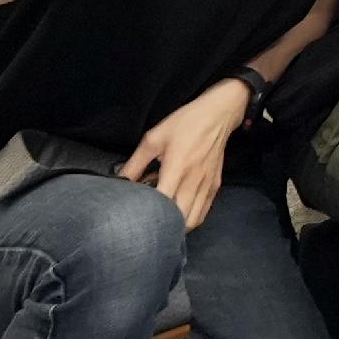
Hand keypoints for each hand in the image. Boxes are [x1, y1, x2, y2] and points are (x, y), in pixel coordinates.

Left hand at [117, 77, 251, 231]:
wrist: (219, 113)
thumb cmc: (185, 123)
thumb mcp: (154, 138)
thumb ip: (135, 162)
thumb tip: (119, 180)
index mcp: (177, 168)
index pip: (163, 203)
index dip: (149, 214)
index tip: (136, 215)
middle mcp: (194, 180)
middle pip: (180, 219)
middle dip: (164, 225)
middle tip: (149, 222)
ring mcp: (207, 185)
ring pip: (194, 220)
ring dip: (179, 225)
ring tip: (165, 219)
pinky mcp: (215, 185)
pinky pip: (204, 211)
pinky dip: (192, 217)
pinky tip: (180, 209)